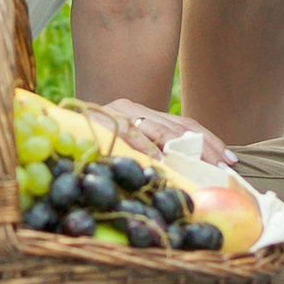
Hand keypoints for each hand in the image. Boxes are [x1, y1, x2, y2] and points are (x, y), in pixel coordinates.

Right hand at [100, 98, 233, 164]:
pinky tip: (162, 162)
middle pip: (178, 127)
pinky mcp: (102, 122)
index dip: (210, 141)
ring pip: (159, 130)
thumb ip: (154, 152)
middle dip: (205, 149)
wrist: (52, 125)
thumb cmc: (94, 145)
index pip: (185, 124)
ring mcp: (117, 114)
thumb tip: (193, 175)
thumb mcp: (129, 146)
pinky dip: (147, 149)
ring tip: (203, 168)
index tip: (231, 162)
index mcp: (144, 113)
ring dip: (184, 151)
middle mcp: (132, 108)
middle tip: (223, 169)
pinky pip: (130, 136)